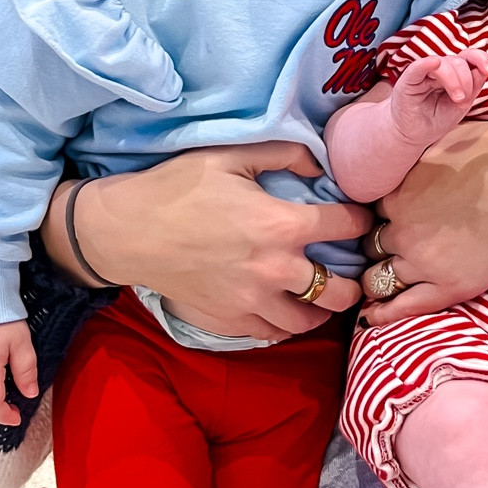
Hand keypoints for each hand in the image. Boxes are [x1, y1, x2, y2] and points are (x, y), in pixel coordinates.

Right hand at [46, 143, 368, 340]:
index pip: (344, 225)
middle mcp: (276, 270)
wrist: (128, 233)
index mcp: (280, 225)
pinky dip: (287, 324)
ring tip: (323, 295)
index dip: (359, 218)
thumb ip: (284, 154)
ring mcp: (254, 303)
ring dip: (323, 308)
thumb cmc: (177, 188)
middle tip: (353, 270)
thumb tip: (320, 164)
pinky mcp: (233, 322)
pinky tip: (287, 309)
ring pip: (311, 320)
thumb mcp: (230, 155)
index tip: (359, 217)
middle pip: (340, 288)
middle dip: (354, 279)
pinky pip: (275, 334)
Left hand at [361, 96, 487, 327]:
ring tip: (375, 283)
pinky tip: (372, 318)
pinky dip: (382, 314)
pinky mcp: (448, 286)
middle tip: (385, 248)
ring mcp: (423, 261)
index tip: (382, 220)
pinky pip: (404, 306)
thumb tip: (393, 152)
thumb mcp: (435, 143)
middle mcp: (402, 229)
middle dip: (374, 246)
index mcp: (395, 194)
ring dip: (377, 277)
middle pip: (369, 245)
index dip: (376, 217)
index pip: (367, 213)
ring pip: (378, 277)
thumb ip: (409, 161)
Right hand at [389, 49, 487, 146]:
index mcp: (454, 72)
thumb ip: (473, 86)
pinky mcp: (409, 80)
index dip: (481, 59)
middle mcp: (440, 69)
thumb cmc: (436, 119)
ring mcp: (424, 72)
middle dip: (467, 80)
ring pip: (444, 63)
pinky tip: (434, 63)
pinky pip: (419, 67)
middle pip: (459, 61)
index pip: (469, 57)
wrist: (413, 135)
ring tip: (456, 99)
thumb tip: (486, 70)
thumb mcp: (461, 105)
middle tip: (463, 100)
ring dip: (454, 81)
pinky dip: (427, 63)